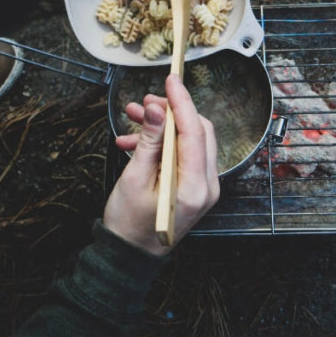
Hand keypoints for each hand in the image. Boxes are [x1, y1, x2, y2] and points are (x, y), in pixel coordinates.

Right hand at [104, 74, 219, 255]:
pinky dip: (162, 143)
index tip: (170, 79)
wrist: (128, 256)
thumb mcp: (134, 178)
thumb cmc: (129, 224)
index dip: (181, 102)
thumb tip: (158, 108)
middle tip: (144, 102)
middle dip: (171, 112)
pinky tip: (134, 142)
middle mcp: (207, 186)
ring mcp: (203, 187)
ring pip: (190, 141)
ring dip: (163, 126)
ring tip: (133, 118)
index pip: (195, 132)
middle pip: (199, 132)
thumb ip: (150, 141)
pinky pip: (183, 155)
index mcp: (195, 187)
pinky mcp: (194, 187)